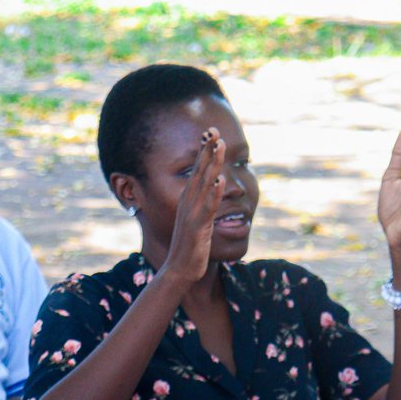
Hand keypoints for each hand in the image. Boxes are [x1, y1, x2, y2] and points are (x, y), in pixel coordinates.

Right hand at [160, 129, 226, 283]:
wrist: (179, 270)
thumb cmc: (189, 247)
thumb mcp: (196, 221)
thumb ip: (203, 207)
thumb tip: (210, 196)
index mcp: (188, 200)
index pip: (197, 170)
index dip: (204, 151)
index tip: (210, 133)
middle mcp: (188, 202)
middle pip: (200, 170)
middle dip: (207, 149)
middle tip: (214, 129)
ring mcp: (193, 213)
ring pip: (205, 183)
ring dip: (213, 163)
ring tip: (220, 145)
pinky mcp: (199, 226)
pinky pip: (208, 207)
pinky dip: (214, 193)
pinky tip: (221, 181)